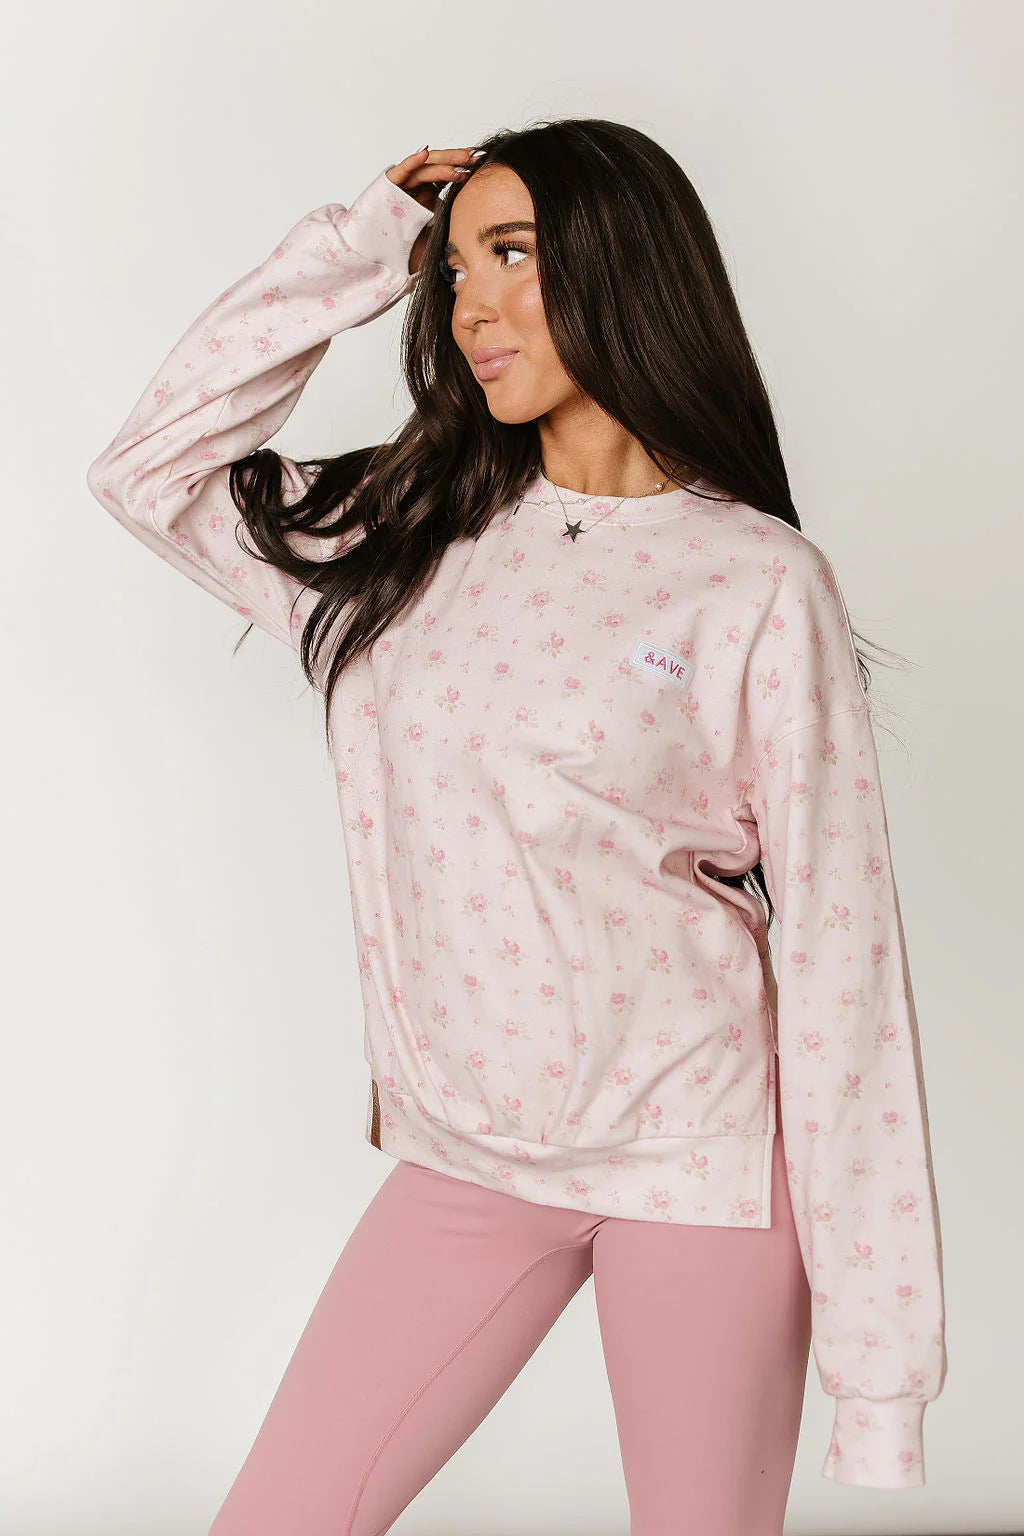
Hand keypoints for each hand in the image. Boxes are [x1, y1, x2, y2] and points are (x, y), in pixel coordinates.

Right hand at [386, 145, 480, 274]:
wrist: (374, 256)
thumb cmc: (402, 251)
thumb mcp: (433, 237)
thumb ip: (447, 226)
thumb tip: (472, 230)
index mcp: (426, 194)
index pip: (447, 174)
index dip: (463, 168)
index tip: (484, 163)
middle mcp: (415, 185)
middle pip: (439, 166)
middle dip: (459, 160)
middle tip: (479, 155)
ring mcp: (402, 184)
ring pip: (425, 168)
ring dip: (444, 162)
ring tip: (463, 161)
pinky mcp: (387, 186)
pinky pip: (401, 171)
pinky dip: (411, 162)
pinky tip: (425, 153)